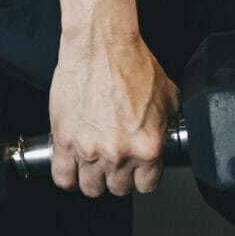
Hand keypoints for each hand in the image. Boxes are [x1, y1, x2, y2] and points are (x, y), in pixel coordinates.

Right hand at [48, 28, 178, 197]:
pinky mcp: (65, 141)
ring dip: (94, 181)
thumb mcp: (168, 96)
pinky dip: (68, 179)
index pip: (147, 185)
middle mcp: (120, 154)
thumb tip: (171, 132)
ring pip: (91, 188)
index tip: (138, 172)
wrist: (101, 46)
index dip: (143, 178)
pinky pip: (63, 178)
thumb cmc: (132, 64)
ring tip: (94, 169)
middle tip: (116, 165)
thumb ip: (169, 123)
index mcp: (148, 147)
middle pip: (119, 189)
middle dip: (119, 179)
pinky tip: (72, 172)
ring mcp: (90, 150)